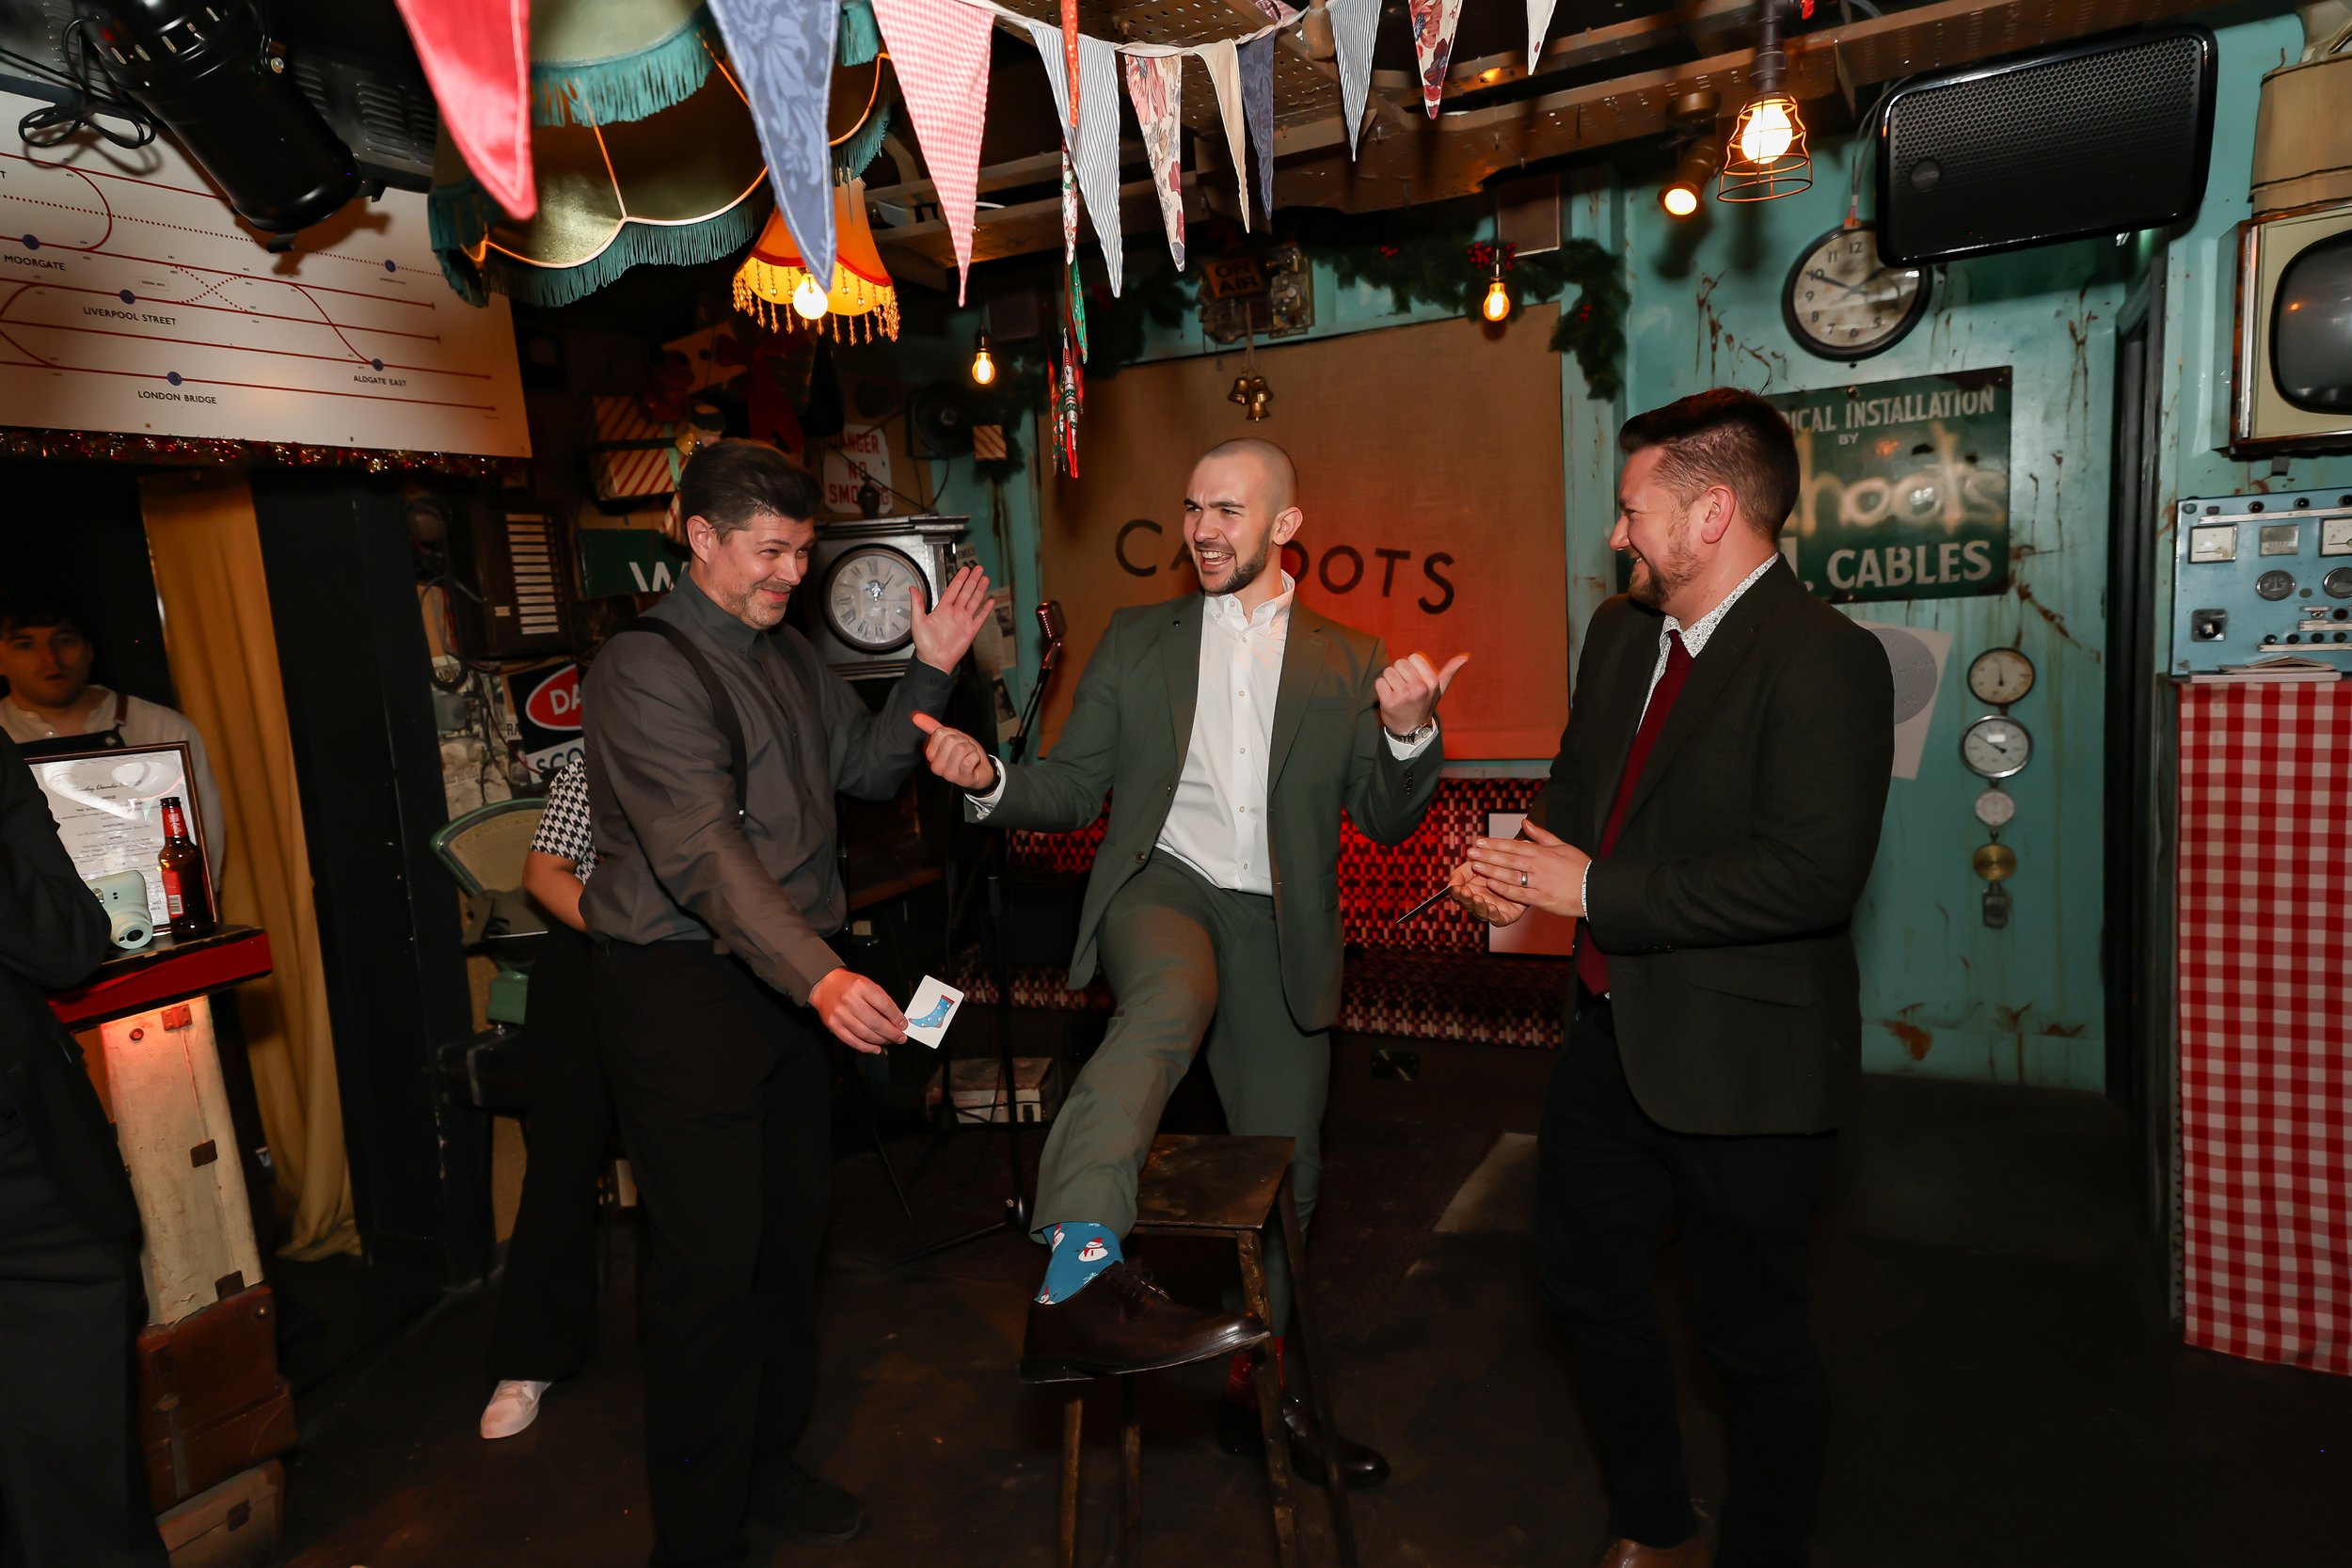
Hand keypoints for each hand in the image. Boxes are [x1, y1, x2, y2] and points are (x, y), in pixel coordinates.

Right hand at [810, 967, 905, 1052]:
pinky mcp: (833, 1025)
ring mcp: (840, 1013)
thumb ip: (883, 1001)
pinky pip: (852, 1040)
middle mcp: (849, 1000)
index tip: (903, 1025)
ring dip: (881, 1041)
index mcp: (861, 987)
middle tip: (900, 1037)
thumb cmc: (849, 986)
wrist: (826, 986)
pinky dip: (866, 1047)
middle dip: (891, 1033)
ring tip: (889, 1042)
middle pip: (876, 1022)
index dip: (896, 1018)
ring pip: (865, 1033)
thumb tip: (897, 1020)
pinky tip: (875, 1048)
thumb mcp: (868, 985)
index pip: (884, 1005)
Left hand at [909, 564, 993, 673]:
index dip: (959, 579)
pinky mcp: (970, 630)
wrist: (934, 660)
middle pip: (966, 592)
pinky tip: (990, 601)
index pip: (953, 590)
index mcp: (942, 609)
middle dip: (973, 580)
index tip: (964, 569)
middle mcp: (954, 613)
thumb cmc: (924, 644)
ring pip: (974, 601)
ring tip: (985, 579)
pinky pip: (980, 617)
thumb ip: (917, 603)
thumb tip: (913, 588)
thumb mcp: (917, 621)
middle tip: (978, 568)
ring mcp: (963, 621)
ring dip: (980, 590)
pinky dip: (986, 609)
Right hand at [911, 712, 995, 791]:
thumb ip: (931, 727)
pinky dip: (975, 757)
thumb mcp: (948, 736)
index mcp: (931, 755)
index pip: (939, 732)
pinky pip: (969, 760)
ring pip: (960, 749)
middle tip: (964, 750)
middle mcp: (936, 766)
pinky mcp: (962, 779)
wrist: (980, 770)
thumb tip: (915, 716)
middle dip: (963, 741)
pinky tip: (973, 763)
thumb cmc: (964, 754)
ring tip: (969, 756)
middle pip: (950, 740)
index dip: (952, 733)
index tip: (956, 742)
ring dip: (970, 749)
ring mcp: (948, 774)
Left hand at [1375, 651, 1468, 735]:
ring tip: (1398, 693)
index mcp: (1432, 682)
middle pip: (1399, 662)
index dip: (1412, 667)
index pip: (1413, 656)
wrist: (1411, 730)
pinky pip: (1379, 682)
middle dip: (1400, 673)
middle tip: (1405, 688)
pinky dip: (1382, 688)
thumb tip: (1466, 656)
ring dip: (1390, 681)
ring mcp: (1404, 695)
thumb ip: (1450, 671)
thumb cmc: (1424, 704)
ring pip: (1388, 671)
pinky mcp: (1389, 701)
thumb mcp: (1439, 689)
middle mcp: (1419, 688)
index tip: (1415, 679)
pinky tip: (1390, 698)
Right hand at [1445, 859, 1525, 926]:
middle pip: (1468, 905)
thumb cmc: (1497, 864)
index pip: (1458, 895)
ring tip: (1477, 898)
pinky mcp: (1507, 916)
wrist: (1523, 867)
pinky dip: (1493, 915)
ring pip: (1481, 913)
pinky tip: (1491, 907)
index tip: (1455, 887)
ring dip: (1478, 906)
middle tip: (1464, 892)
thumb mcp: (1476, 864)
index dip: (1456, 892)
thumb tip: (1451, 884)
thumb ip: (1461, 873)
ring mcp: (1492, 909)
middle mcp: (1480, 902)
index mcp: (1470, 890)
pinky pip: (1498, 919)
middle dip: (1465, 900)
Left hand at [1466, 821, 1590, 918]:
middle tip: (1470, 851)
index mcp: (1542, 852)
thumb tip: (1525, 822)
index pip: (1513, 845)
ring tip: (1475, 865)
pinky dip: (1504, 888)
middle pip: (1508, 858)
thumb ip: (1541, 835)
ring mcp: (1538, 882)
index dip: (1494, 843)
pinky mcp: (1541, 898)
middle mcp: (1538, 866)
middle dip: (1487, 854)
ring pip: (1509, 875)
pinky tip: (1491, 884)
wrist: (1595, 889)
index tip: (1479, 841)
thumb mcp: (1562, 845)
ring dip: (1491, 869)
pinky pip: (1518, 893)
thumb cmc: (1580, 867)